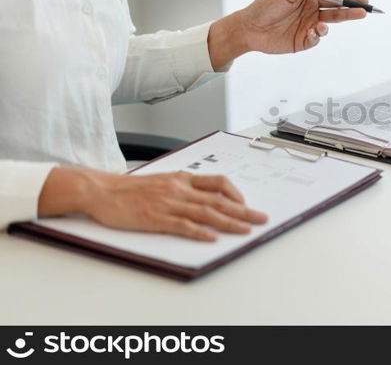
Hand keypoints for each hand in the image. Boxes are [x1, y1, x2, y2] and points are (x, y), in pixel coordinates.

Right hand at [38, 168, 267, 241]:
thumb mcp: (162, 180)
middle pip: (219, 200)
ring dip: (229, 222)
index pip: (218, 183)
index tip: (246, 204)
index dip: (236, 194)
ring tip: (246, 230)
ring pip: (206, 212)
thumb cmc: (130, 188)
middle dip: (244, 211)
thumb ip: (183, 187)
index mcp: (182, 179)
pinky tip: (212, 238)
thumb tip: (204, 196)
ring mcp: (168, 203)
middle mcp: (179, 189)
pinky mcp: (155, 218)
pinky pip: (182, 225)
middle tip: (261, 219)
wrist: (101, 190)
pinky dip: (199, 232)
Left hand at [207, 0, 368, 69]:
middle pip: (336, 13)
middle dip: (351, 13)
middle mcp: (311, 13)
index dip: (349, 0)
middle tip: (364, 12)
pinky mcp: (302, 42)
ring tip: (321, 26)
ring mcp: (308, 28)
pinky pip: (316, 40)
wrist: (248, 28)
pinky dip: (316, 36)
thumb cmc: (264, 7)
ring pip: (327, 27)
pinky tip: (310, 32)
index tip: (363, 0)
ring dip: (328, 25)